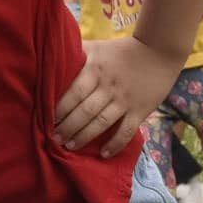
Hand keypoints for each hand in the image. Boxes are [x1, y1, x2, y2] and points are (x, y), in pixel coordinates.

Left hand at [54, 37, 181, 156]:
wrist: (158, 52)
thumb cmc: (120, 51)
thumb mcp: (95, 47)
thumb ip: (75, 54)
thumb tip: (50, 59)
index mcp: (94, 69)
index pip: (74, 92)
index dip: (59, 108)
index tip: (45, 118)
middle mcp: (108, 86)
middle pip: (85, 110)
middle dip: (68, 126)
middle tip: (54, 137)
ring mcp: (125, 100)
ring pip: (102, 122)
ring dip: (85, 136)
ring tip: (70, 146)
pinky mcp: (140, 111)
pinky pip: (127, 131)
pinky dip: (115, 144)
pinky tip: (103, 154)